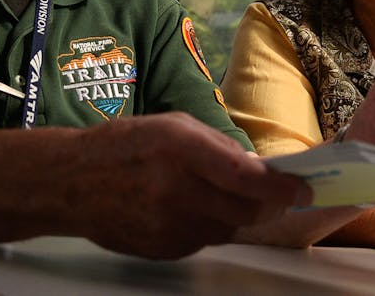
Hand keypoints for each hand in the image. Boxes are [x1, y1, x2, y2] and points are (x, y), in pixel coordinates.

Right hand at [77, 113, 308, 258]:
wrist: (70, 183)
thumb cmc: (125, 145)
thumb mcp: (175, 126)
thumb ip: (219, 148)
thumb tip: (262, 169)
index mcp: (182, 148)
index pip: (246, 178)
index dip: (282, 188)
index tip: (304, 189)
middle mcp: (176, 189)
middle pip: (247, 211)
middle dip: (271, 204)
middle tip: (280, 196)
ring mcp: (167, 225)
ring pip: (229, 228)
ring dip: (238, 213)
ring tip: (218, 192)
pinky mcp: (161, 249)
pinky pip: (204, 240)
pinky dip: (210, 225)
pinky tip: (189, 207)